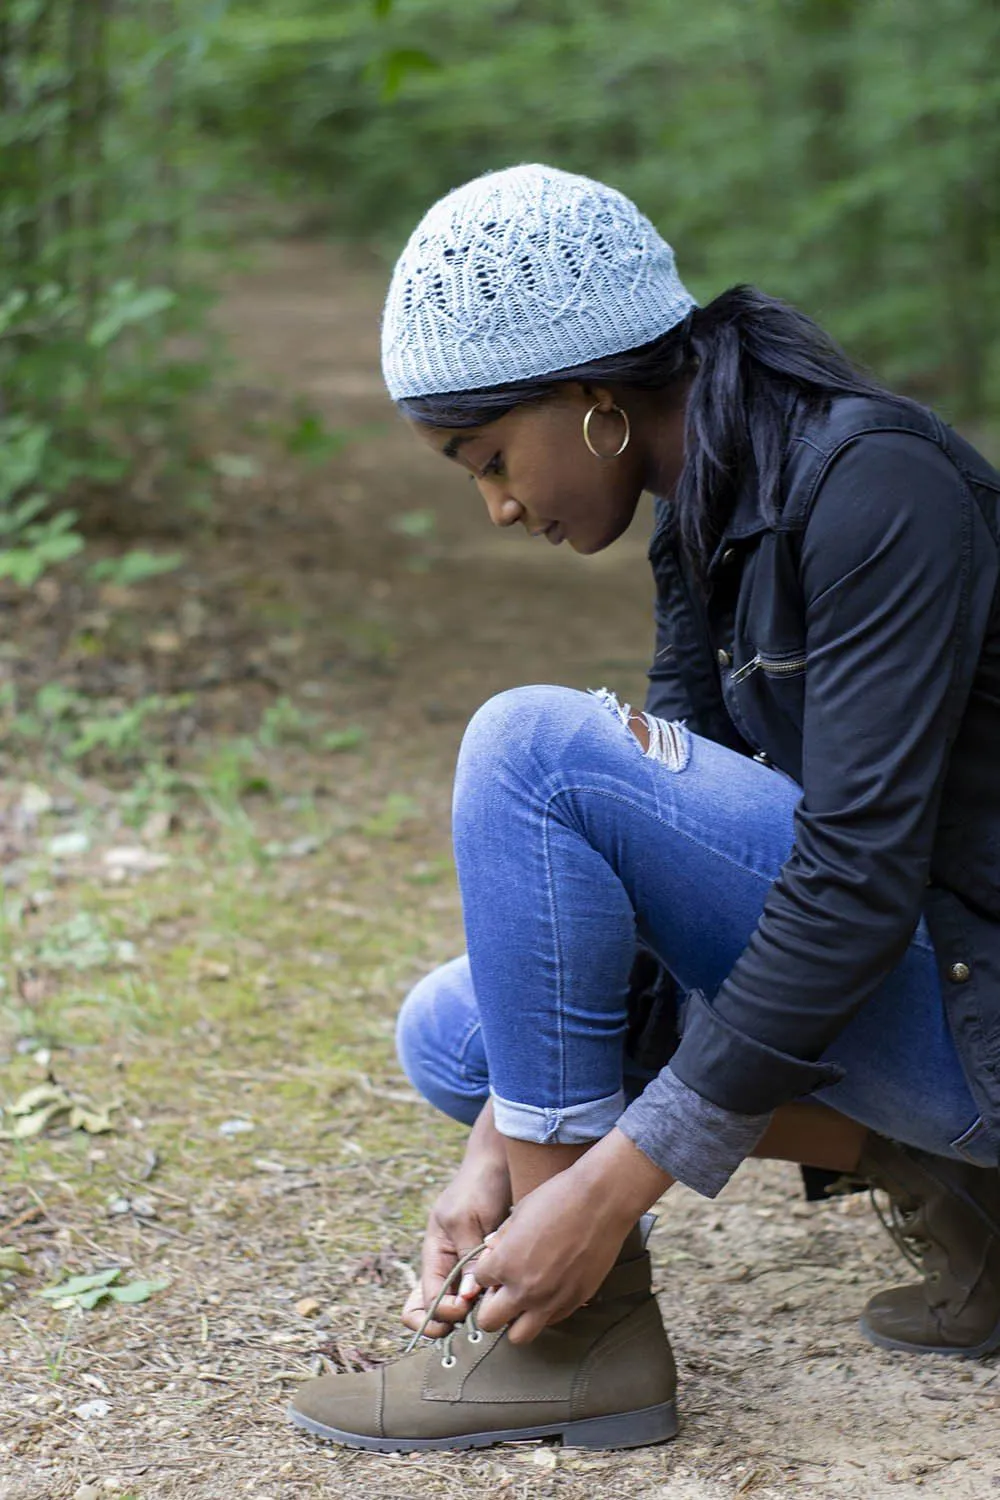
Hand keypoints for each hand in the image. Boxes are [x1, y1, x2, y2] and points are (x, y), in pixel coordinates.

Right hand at [402, 1106, 510, 1337]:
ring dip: (473, 1317)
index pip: (421, 1301)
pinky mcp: (490, 1266)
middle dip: (446, 1324)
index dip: (438, 1314)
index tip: (463, 1308)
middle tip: (471, 1321)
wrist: (502, 1164)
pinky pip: (484, 1296)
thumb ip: (467, 1257)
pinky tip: (509, 1301)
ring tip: (493, 1313)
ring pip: (460, 1308)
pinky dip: (492, 1303)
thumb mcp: (466, 1218)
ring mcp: (468, 1268)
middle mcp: (447, 1266)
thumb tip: (469, 1297)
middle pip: (433, 1311)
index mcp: (434, 1255)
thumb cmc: (479, 1185)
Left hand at [474, 1127, 672, 1344]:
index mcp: (504, 1264)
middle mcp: (524, 1290)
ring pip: (519, 1336)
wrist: (600, 1201)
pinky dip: (543, 1312)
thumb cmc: (558, 1199)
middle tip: (501, 1290)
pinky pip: (550, 1322)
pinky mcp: (575, 1302)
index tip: (496, 1263)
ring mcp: (551, 1300)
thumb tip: (490, 1250)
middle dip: (490, 1306)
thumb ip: (501, 1239)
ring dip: (516, 1319)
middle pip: (489, 1322)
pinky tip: (549, 1289)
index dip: (486, 1272)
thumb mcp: (519, 1213)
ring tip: (524, 1297)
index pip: (479, 1283)